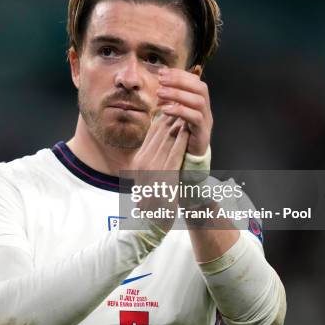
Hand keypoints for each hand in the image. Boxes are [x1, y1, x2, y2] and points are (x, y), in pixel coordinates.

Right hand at [128, 113, 189, 232]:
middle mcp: (143, 162)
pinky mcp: (163, 174)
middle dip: (170, 116)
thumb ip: (150, 160)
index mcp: (138, 161)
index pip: (150, 134)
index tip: (171, 108)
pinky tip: (186, 130)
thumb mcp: (146, 177)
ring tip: (185, 111)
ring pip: (166, 139)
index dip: (162, 119)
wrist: (149, 222)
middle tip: (179, 102)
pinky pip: (173, 152)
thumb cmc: (151, 201)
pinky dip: (180, 139)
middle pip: (158, 133)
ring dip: (176, 124)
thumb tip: (157, 144)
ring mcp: (152, 168)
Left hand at [156, 68, 212, 155]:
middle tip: (160, 81)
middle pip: (200, 88)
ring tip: (159, 93)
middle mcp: (206, 108)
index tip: (162, 72)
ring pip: (198, 101)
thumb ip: (171, 99)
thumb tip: (160, 82)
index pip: (195, 81)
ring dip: (177, 94)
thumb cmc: (180, 132)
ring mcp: (207, 120)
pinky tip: (165, 110)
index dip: (179, 74)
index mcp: (200, 101)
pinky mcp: (203, 132)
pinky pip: (195, 117)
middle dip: (179, 81)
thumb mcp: (175, 112)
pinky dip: (179, 111)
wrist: (189, 155)